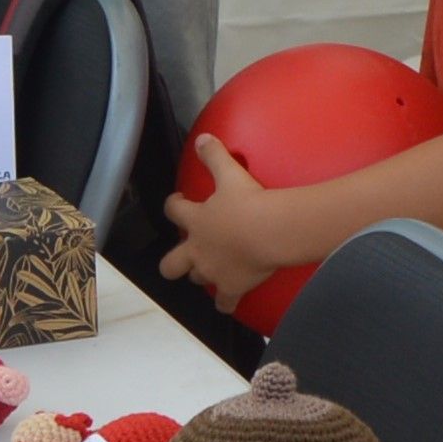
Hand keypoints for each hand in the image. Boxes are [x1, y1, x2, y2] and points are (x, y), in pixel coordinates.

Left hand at [154, 133, 280, 301]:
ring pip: (196, 279)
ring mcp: (213, 272)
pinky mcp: (231, 287)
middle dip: (173, 261)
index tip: (178, 202)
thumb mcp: (229, 173)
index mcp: (195, 220)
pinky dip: (226, 303)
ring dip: (200, 275)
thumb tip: (203, 138)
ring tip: (208, 272)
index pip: (174, 211)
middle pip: (172, 263)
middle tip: (180, 255)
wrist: (270, 231)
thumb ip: (214, 155)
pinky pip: (225, 302)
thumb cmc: (248, 202)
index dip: (173, 206)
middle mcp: (197, 249)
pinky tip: (229, 303)